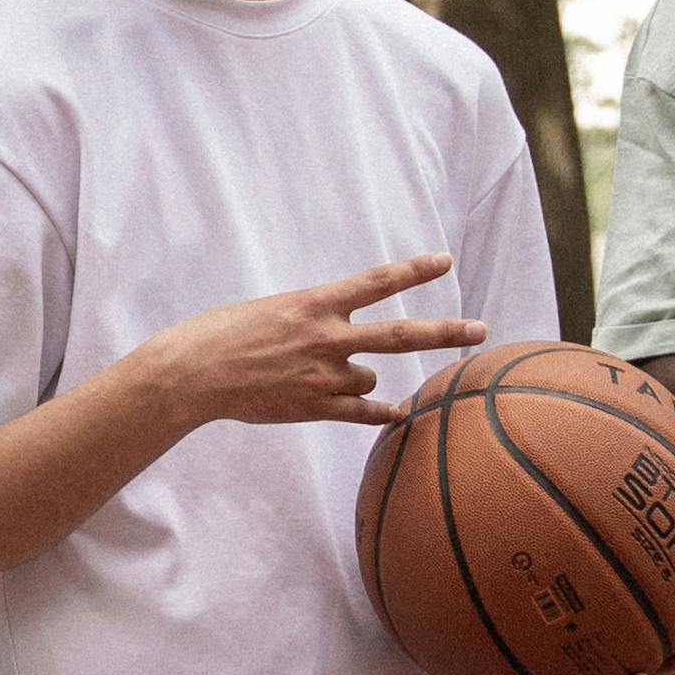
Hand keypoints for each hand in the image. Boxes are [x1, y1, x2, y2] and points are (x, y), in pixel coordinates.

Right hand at [166, 253, 483, 430]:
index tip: (445, 260)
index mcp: (314, 303)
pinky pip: (362, 412)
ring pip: (370, 378)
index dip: (414, 270)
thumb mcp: (272, 309)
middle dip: (446, 331)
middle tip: (481, 329)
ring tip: (321, 375)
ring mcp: (323, 375)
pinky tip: (397, 414)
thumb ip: (313, 317)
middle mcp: (326, 337)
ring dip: (361, 378)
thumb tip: (341, 336)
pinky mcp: (313, 407)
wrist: (192, 374)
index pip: (376, 282)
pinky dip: (380, 412)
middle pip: (401, 335)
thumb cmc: (223, 334)